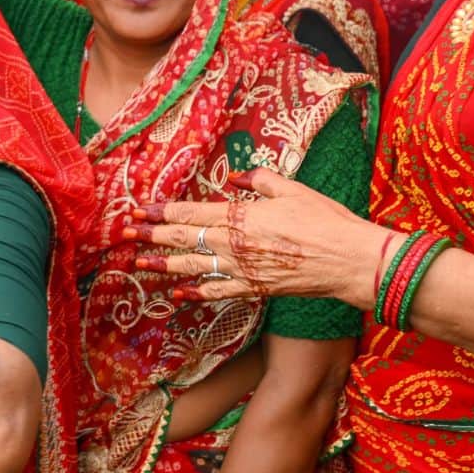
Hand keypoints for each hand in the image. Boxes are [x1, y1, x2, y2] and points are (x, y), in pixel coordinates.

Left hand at [127, 169, 392, 308]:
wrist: (350, 260)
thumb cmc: (324, 220)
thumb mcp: (290, 187)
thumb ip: (257, 180)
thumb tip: (233, 179)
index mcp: (240, 216)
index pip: (189, 212)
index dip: (160, 212)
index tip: (138, 211)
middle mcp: (234, 245)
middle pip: (183, 239)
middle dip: (150, 237)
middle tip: (123, 237)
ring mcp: (243, 270)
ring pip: (193, 268)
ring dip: (163, 266)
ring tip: (138, 265)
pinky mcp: (255, 289)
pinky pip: (218, 292)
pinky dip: (195, 292)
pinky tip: (177, 293)